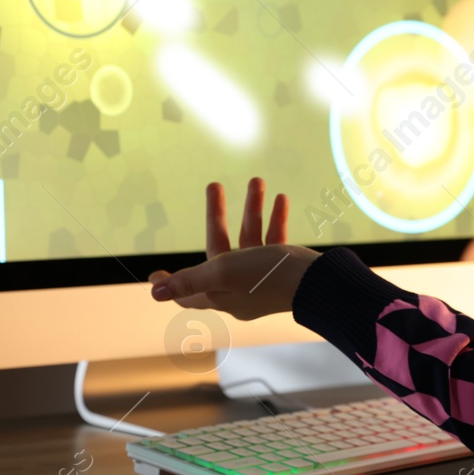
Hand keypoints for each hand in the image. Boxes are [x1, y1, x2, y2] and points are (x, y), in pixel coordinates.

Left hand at [147, 177, 321, 321]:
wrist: (319, 283)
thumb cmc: (267, 277)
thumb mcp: (222, 272)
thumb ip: (190, 279)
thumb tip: (154, 293)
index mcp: (220, 294)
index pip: (188, 294)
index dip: (172, 284)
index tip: (154, 273)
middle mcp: (239, 289)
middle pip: (219, 251)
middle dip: (218, 216)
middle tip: (214, 185)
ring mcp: (261, 279)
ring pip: (250, 239)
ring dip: (253, 209)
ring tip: (257, 180)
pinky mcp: (282, 269)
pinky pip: (274, 241)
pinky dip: (275, 220)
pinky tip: (280, 197)